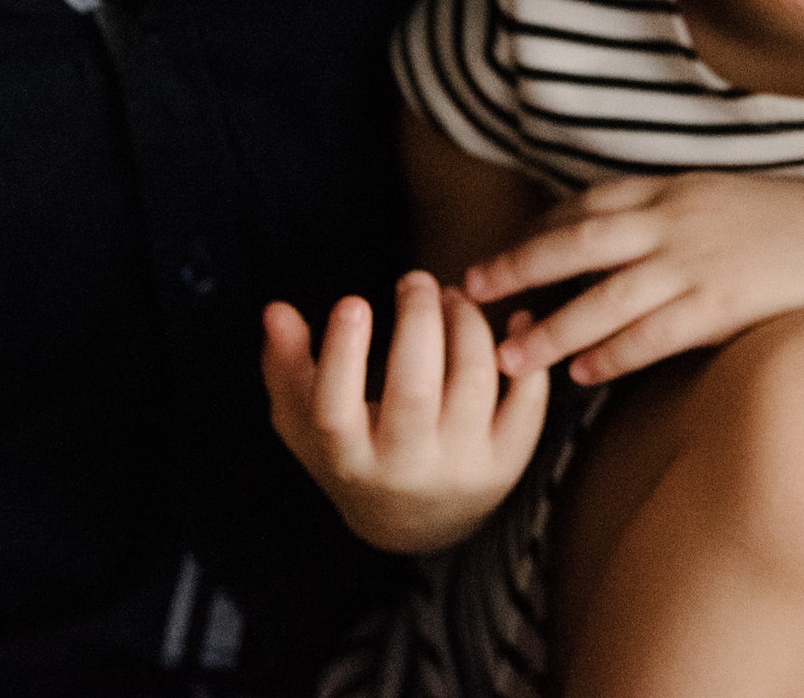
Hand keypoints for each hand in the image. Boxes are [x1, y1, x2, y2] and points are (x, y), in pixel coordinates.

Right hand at [261, 271, 547, 553]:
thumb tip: (276, 309)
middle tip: (416, 280)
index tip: (352, 301)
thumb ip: (286, 365)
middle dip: (418, 322)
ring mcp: (462, 467)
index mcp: (349, 460)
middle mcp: (407, 469)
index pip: (335, 412)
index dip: (342, 355)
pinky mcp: (509, 461)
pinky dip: (525, 354)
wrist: (418, 523)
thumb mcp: (307, 420)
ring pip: (474, 382)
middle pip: (414, 390)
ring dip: (469, 325)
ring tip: (453, 296)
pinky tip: (514, 319)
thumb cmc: (354, 452)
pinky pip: (527, 400)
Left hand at [463, 173, 803, 384]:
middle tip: (473, 289)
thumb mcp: (718, 203)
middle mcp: (677, 219)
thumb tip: (614, 239)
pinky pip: (656, 332)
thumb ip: (667, 215)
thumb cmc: (787, 229)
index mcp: (673, 188)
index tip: (497, 257)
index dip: (536, 232)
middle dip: (521, 264)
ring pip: (608, 294)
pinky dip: (614, 352)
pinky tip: (582, 373)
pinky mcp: (724, 304)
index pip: (586, 205)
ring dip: (554, 325)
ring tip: (512, 354)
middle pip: (580, 240)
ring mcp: (700, 261)